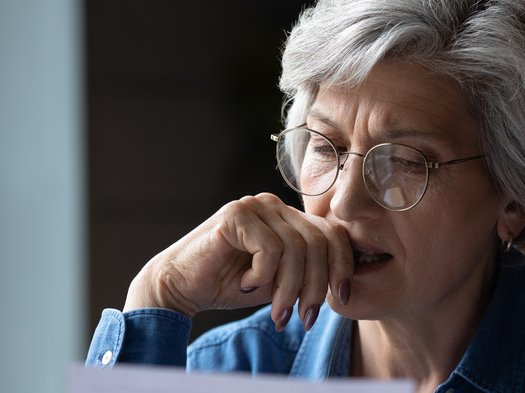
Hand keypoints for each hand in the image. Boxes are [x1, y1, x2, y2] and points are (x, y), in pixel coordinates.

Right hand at [123, 193, 352, 330]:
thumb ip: (308, 274)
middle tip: (304, 318)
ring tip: (277, 311)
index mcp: (289, 216)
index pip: (333, 233)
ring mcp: (255, 206)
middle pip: (319, 242)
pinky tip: (245, 283)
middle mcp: (274, 205)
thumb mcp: (281, 281)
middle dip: (316, 287)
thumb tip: (344, 287)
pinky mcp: (235, 215)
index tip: (343, 299)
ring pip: (296, 249)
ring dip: (289, 289)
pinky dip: (262, 276)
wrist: (180, 287)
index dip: (343, 267)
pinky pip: (270, 249)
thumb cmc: (230, 284)